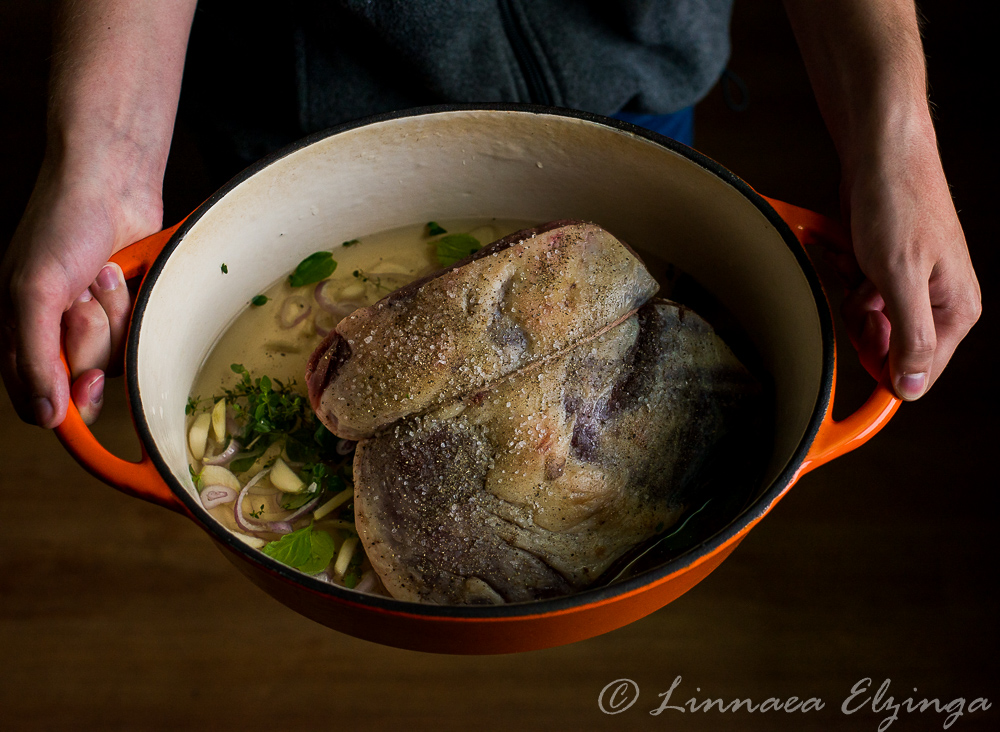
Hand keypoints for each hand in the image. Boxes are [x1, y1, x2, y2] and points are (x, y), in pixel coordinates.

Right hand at [1, 159, 160, 426]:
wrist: (111, 185)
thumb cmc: (61, 227)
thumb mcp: (35, 293)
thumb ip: (36, 358)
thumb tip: (46, 416)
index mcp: (20, 335)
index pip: (37, 400)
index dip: (65, 403)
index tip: (88, 382)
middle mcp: (57, 335)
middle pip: (85, 380)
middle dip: (91, 336)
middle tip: (82, 299)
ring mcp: (97, 324)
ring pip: (117, 357)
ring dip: (114, 314)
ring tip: (103, 276)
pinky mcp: (128, 311)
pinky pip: (139, 334)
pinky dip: (132, 304)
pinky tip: (122, 274)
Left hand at [833, 127, 979, 399]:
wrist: (879, 155)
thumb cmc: (896, 205)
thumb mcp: (900, 279)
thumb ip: (911, 338)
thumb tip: (912, 387)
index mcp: (957, 309)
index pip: (919, 371)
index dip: (884, 363)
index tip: (865, 338)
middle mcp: (939, 301)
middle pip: (889, 348)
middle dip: (866, 324)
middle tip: (866, 290)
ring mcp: (911, 284)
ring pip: (870, 322)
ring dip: (854, 297)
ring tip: (863, 262)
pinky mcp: (887, 269)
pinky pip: (859, 294)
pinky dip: (849, 276)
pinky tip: (852, 251)